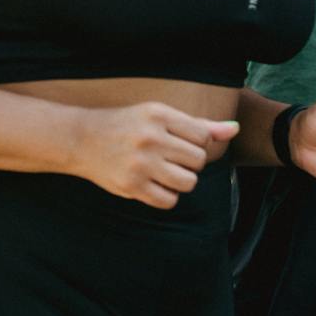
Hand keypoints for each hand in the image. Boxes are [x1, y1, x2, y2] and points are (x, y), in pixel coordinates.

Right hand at [68, 103, 238, 209]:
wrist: (81, 139)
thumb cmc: (127, 125)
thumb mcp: (158, 116)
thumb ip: (198, 125)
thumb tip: (234, 129)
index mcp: (158, 114)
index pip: (203, 136)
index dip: (196, 143)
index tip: (179, 142)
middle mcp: (150, 137)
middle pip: (198, 160)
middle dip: (190, 163)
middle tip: (170, 158)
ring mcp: (140, 163)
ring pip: (188, 182)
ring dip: (181, 181)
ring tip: (165, 172)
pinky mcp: (131, 186)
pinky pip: (169, 201)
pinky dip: (167, 196)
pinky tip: (154, 185)